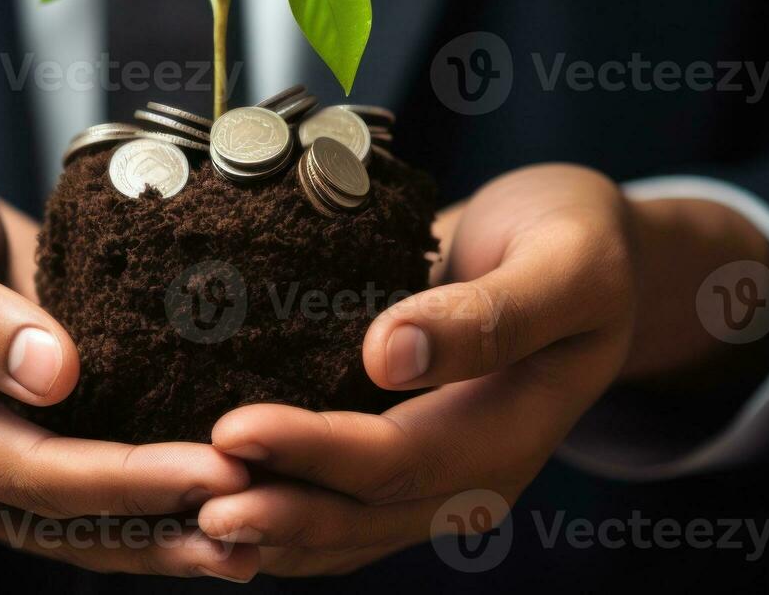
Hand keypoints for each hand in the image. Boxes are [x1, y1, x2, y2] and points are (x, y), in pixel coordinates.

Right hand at [0, 144, 258, 580]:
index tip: (211, 468)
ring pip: (80, 522)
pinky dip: (151, 498)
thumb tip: (51, 375)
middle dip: (163, 523)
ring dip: (165, 535)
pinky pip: (88, 484)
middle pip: (62, 518)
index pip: (26, 471)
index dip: (122, 480)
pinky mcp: (24, 432)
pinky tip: (219, 492)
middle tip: (262, 514)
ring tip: (258, 538)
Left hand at [196, 163, 768, 575]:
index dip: (316, 451)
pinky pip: (337, 500)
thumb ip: (491, 314)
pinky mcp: (400, 451)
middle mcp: (470, 471)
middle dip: (276, 509)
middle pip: (362, 512)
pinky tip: (213, 499)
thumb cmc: (576, 241)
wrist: (583, 250)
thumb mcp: (563, 265)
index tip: (233, 429)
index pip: (400, 459)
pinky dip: (280, 506)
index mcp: (512, 431)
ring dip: (269, 527)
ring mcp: (434, 471)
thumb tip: (387, 355)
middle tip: (189, 500)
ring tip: (184, 518)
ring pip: (342, 526)